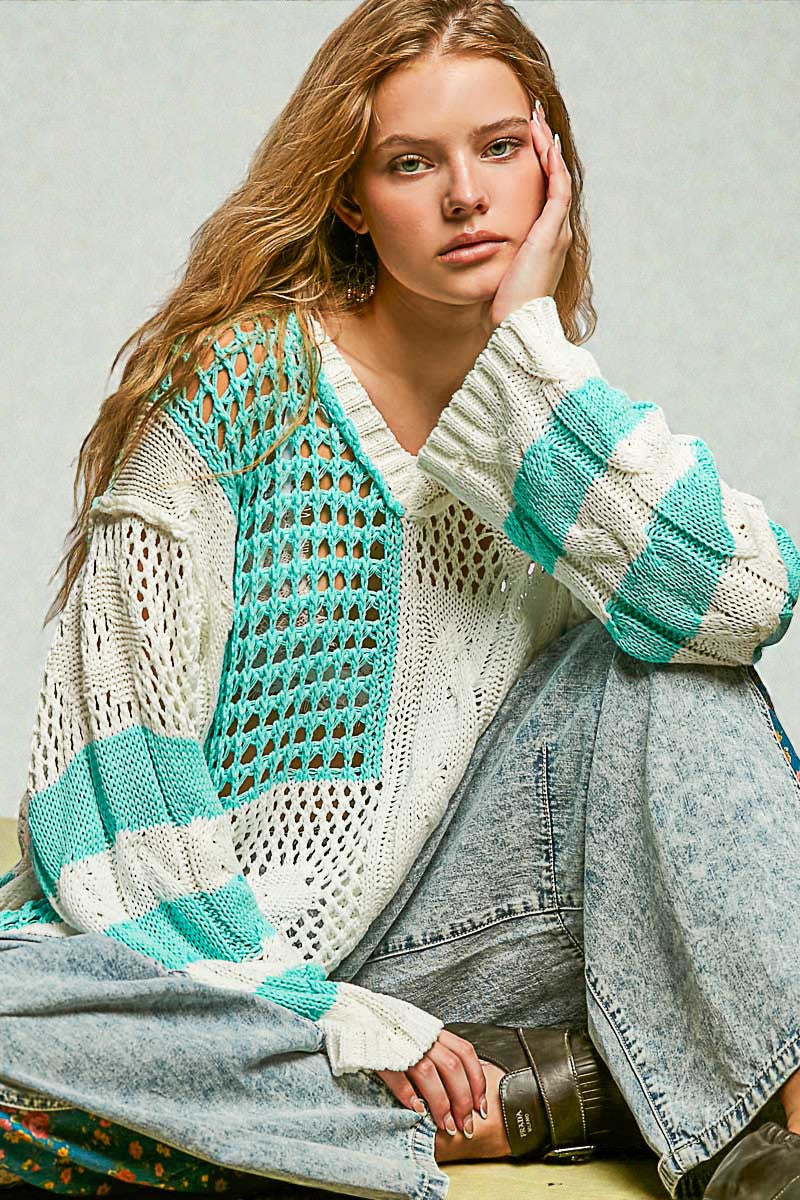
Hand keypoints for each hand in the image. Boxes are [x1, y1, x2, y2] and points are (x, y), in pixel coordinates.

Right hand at [374, 1027, 487, 1134]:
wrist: (355, 1013)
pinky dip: (409, 1096)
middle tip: (465, 1125)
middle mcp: (422, 1037)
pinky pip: (398, 1076)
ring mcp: (402, 1045)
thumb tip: (461, 1083)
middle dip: (462, 1100)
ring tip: (446, 1125)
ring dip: (441, 1104)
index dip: (477, 1081)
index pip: (466, 1053)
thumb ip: (438, 1051)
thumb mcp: (420, 1034)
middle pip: (452, 1067)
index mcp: (433, 1031)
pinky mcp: (381, 1054)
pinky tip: (417, 1111)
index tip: (480, 1107)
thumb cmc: (391, 1029)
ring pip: (429, 1074)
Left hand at [482, 100, 572, 335]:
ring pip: (556, 177)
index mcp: (542, 242)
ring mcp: (555, 231)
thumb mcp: (492, 274)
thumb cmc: (500, 308)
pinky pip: (555, 187)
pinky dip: (549, 162)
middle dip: (542, 147)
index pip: (542, 193)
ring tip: (536, 120)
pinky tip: (540, 140)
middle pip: (552, 179)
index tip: (519, 141)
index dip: (534, 166)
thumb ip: (484, 255)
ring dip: (546, 146)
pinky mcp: (550, 232)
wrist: (515, 325)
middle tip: (533, 118)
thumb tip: (462, 247)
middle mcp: (554, 233)